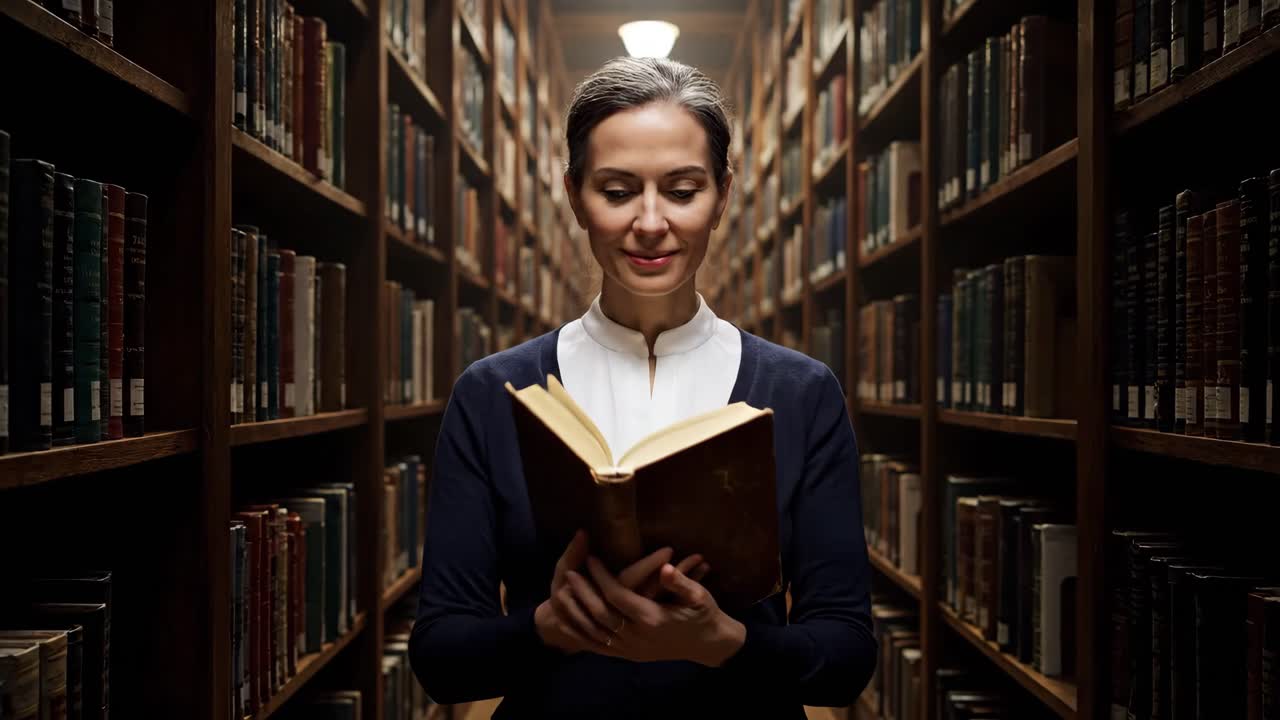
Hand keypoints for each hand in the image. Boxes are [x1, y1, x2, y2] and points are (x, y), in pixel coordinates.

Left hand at [533, 531, 707, 653]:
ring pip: (596, 632)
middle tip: (569, 572)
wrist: (709, 646)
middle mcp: (638, 636)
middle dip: (583, 592)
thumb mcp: (700, 595)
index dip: (602, 576)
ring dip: (577, 612)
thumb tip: (665, 567)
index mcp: (653, 619)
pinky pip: (600, 647)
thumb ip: (681, 581)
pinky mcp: (630, 656)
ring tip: (563, 592)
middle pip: (600, 614)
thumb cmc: (704, 615)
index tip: (592, 558)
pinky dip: (583, 634)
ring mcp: (632, 649)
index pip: (618, 595)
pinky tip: (572, 621)